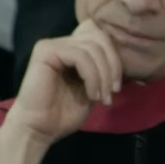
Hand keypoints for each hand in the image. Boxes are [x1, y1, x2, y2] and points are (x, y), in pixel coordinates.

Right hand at [5, 19, 122, 144]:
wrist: (41, 128)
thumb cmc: (65, 112)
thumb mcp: (94, 89)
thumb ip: (103, 71)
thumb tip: (123, 61)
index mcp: (74, 49)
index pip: (100, 35)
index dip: (114, 57)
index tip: (117, 87)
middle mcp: (63, 42)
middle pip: (100, 36)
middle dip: (113, 66)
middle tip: (113, 92)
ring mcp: (52, 44)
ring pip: (93, 48)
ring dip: (104, 76)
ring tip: (102, 98)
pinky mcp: (45, 51)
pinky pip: (80, 56)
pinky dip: (92, 77)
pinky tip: (91, 95)